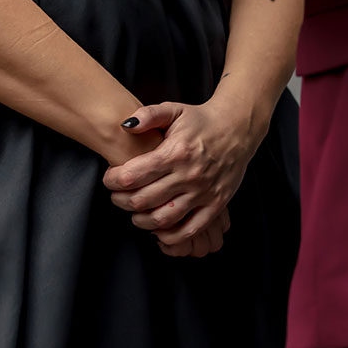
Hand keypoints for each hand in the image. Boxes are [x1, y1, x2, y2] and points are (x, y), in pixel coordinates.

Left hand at [103, 97, 267, 250]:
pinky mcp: (215, 205)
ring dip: (141, 221)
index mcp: (175, 152)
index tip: (110, 178)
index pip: (132, 175)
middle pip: (142, 200)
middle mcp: (188, 175)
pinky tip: (159, 231)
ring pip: (162, 219)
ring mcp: (203, 192)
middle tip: (117, 196)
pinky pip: (190, 230)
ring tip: (135, 213)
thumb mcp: (174, 110)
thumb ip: (148, 115)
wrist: (238, 129)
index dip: (113, 180)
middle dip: (121, 201)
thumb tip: (124, 126)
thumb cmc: (201, 121)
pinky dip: (171, 237)